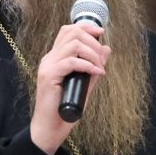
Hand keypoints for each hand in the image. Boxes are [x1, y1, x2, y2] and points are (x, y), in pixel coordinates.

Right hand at [30, 23, 110, 154]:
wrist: (51, 127)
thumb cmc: (66, 108)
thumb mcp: (86, 83)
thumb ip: (94, 66)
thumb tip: (107, 49)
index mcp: (56, 57)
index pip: (68, 30)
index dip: (86, 27)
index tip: (101, 33)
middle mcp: (50, 58)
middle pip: (71, 32)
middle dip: (93, 41)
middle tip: (102, 59)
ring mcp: (48, 66)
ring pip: (73, 45)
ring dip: (92, 54)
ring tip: (99, 68)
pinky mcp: (49, 76)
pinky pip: (71, 62)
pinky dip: (88, 65)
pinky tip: (97, 74)